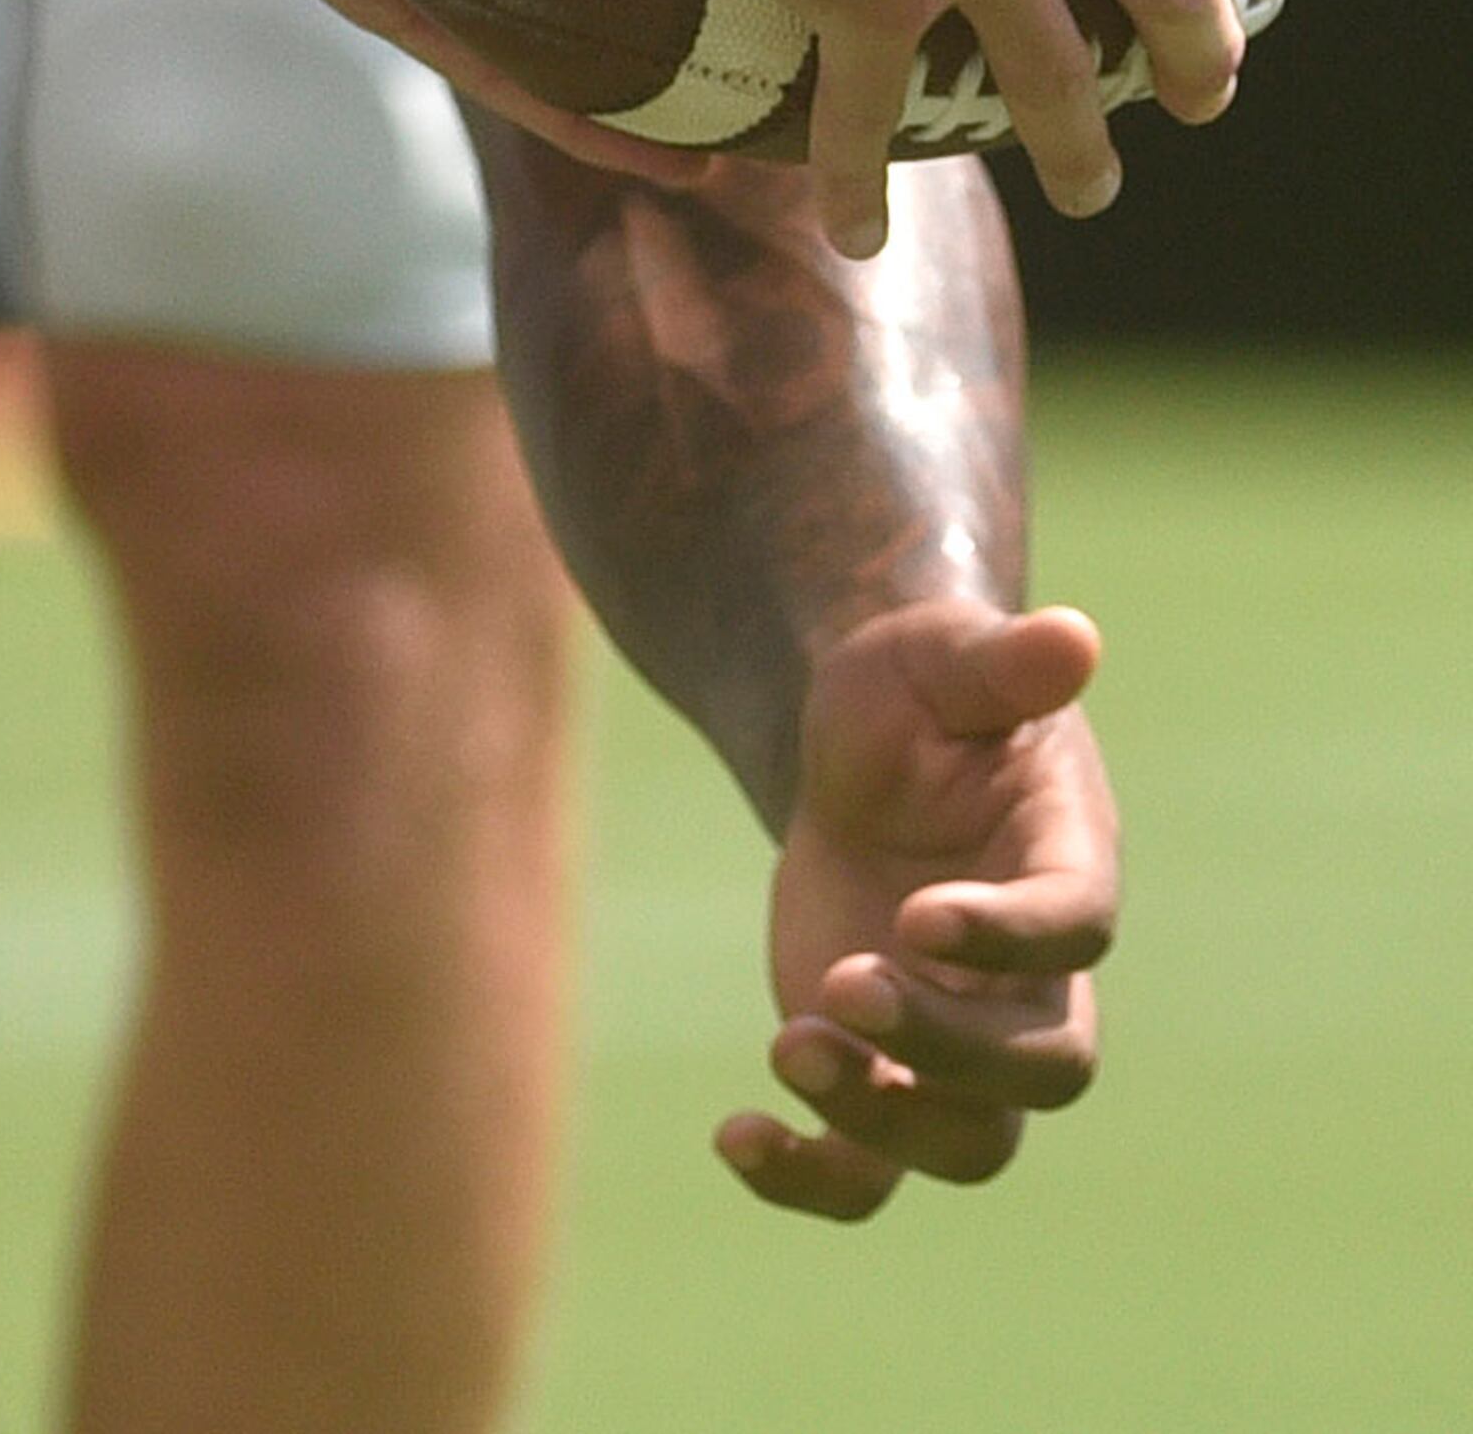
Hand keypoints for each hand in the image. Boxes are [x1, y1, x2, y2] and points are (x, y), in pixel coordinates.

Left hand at [726, 598, 1114, 1220]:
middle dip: (946, 1048)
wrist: (859, 753)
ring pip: (969, 1142)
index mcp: (1066, 866)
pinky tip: (735, 1135)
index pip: (1074, 928)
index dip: (1007, 936)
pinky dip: (812, 1176)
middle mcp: (1033, 977)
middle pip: (1038, 1066)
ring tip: (783, 1050)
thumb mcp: (937, 658)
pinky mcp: (886, 1076)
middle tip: (839, 987)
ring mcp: (962, 1041)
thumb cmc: (912, 694)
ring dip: (883, 1122)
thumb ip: (1001, 663)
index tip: (917, 916)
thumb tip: (1074, 634)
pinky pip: (872, 1171)